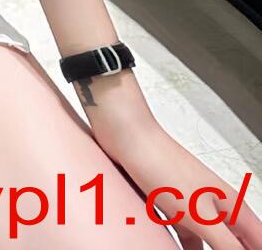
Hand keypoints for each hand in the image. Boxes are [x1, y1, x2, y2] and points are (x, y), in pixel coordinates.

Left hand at [92, 117, 260, 247]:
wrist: (125, 135)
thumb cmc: (161, 164)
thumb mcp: (200, 216)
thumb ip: (227, 245)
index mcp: (233, 206)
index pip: (259, 241)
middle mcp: (216, 206)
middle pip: (237, 244)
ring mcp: (193, 206)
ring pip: (209, 243)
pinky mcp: (171, 206)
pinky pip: (185, 236)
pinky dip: (183, 247)